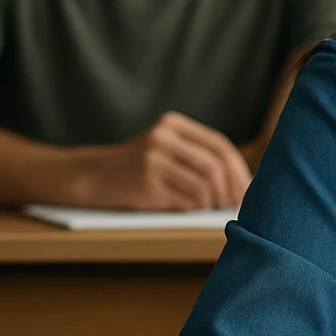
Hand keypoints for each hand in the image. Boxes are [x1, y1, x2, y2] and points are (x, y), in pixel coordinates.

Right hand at [77, 112, 252, 209]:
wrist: (90, 176)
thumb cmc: (137, 167)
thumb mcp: (165, 148)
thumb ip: (198, 156)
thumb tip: (241, 183)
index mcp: (172, 124)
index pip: (219, 146)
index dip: (238, 170)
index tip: (246, 189)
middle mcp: (162, 138)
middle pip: (214, 166)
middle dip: (230, 189)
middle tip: (234, 205)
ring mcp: (152, 160)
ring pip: (202, 185)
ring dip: (212, 202)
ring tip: (212, 209)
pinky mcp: (144, 184)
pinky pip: (184, 200)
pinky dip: (195, 209)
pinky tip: (192, 210)